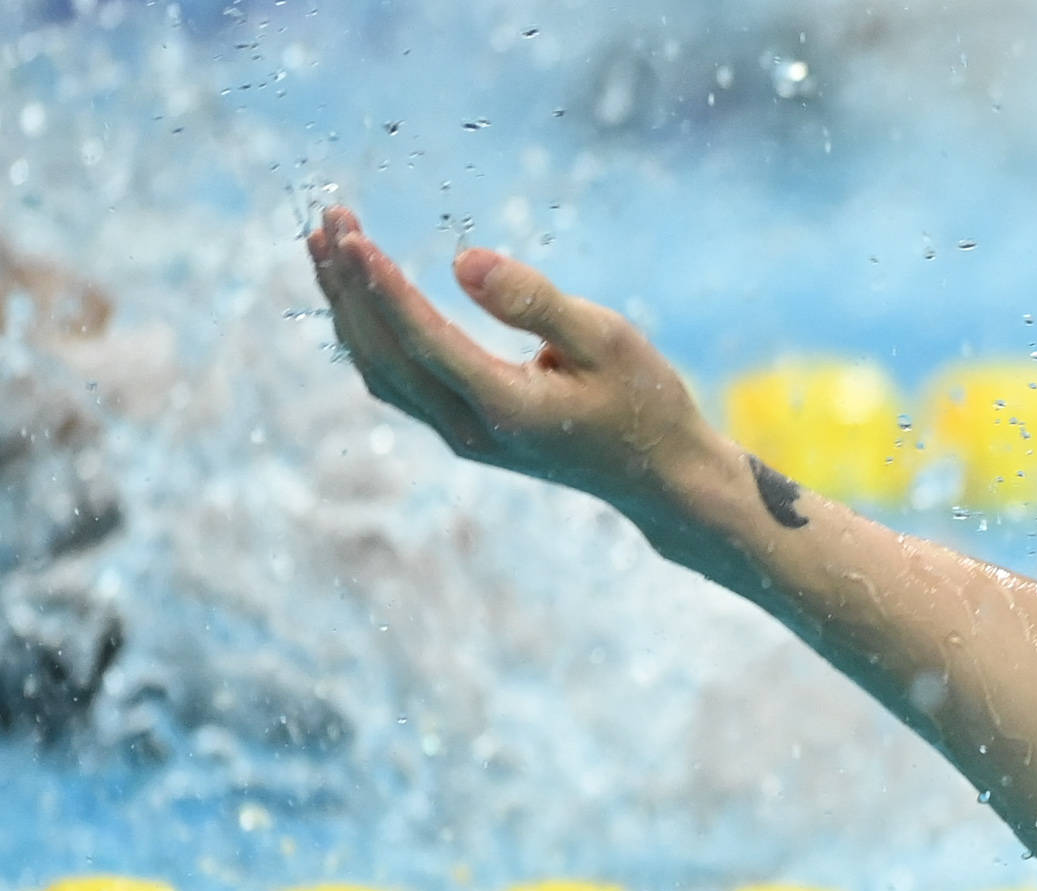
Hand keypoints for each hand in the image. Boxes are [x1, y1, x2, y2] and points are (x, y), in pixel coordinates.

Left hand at [306, 204, 726, 523]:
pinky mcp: (462, 430)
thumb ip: (535, 301)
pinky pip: (395, 381)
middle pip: (384, 356)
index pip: (425, 342)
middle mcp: (472, 431)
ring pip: (380, 371)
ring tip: (324, 244)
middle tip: (330, 218)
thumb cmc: (644, 402)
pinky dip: (368, 333)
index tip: (352, 235)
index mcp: (509, 409)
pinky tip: (356, 294)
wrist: (661, 475)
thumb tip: (463, 261)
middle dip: (348, 286)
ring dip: (347, 308)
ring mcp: (463, 436)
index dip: (381, 287)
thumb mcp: (608, 339)